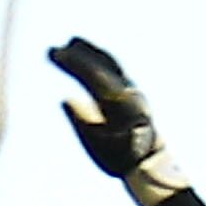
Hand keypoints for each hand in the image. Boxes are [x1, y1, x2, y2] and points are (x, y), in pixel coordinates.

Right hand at [47, 36, 190, 205]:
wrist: (150, 162)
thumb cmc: (120, 157)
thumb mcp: (98, 145)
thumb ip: (82, 122)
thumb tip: (67, 99)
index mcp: (119, 104)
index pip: (92, 75)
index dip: (72, 63)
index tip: (54, 54)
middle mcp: (129, 92)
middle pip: (102, 64)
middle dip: (80, 53)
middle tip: (58, 47)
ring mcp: (133, 91)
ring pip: (111, 64)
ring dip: (92, 52)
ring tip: (73, 42)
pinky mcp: (133, 93)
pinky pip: (115, 70)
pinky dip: (101, 60)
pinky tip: (91, 58)